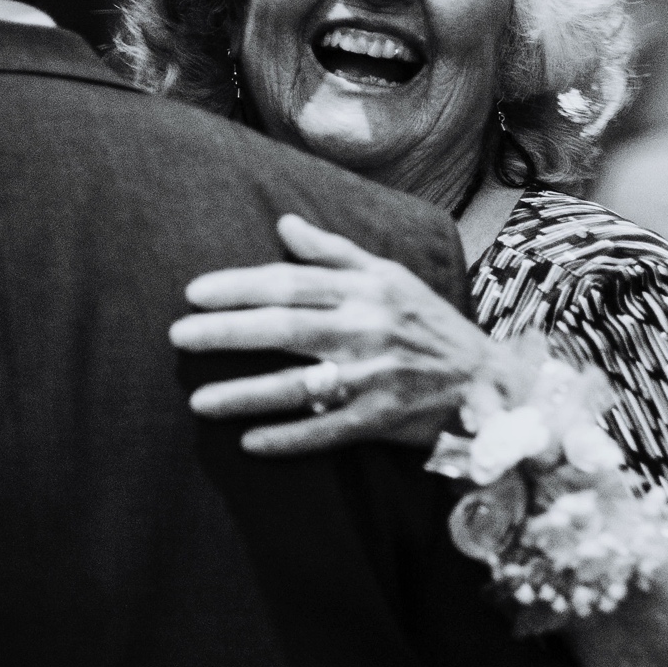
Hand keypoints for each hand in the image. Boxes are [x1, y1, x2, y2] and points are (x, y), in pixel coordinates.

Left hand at [172, 214, 486, 453]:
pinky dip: (288, 439)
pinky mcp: (381, 421)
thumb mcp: (389, 276)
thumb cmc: (428, 323)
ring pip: (299, 385)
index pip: (290, 283)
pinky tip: (248, 443)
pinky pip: (326, 431)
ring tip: (198, 401)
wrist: (488, 381)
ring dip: (245, 394)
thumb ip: (333, 252)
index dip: (239, 287)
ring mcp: (373, 378)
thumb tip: (283, 223)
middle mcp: (367, 331)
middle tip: (179, 337)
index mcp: (365, 290)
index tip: (194, 294)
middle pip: (285, 328)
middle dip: (227, 333)